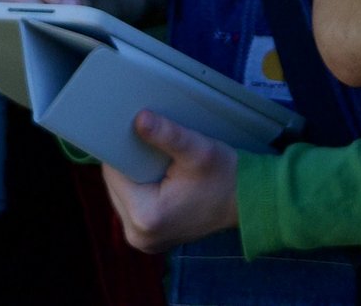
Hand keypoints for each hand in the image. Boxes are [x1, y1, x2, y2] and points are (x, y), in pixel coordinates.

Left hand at [100, 111, 239, 250]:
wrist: (246, 202)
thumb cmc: (224, 175)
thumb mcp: (198, 150)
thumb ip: (167, 134)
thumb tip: (139, 118)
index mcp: (144, 216)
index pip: (113, 172)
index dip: (121, 149)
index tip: (132, 131)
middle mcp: (138, 236)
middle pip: (115, 184)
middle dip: (129, 163)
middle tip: (149, 145)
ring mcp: (143, 241)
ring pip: (122, 194)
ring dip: (134, 176)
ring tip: (156, 162)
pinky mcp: (149, 239)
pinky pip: (133, 206)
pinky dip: (142, 189)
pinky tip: (158, 177)